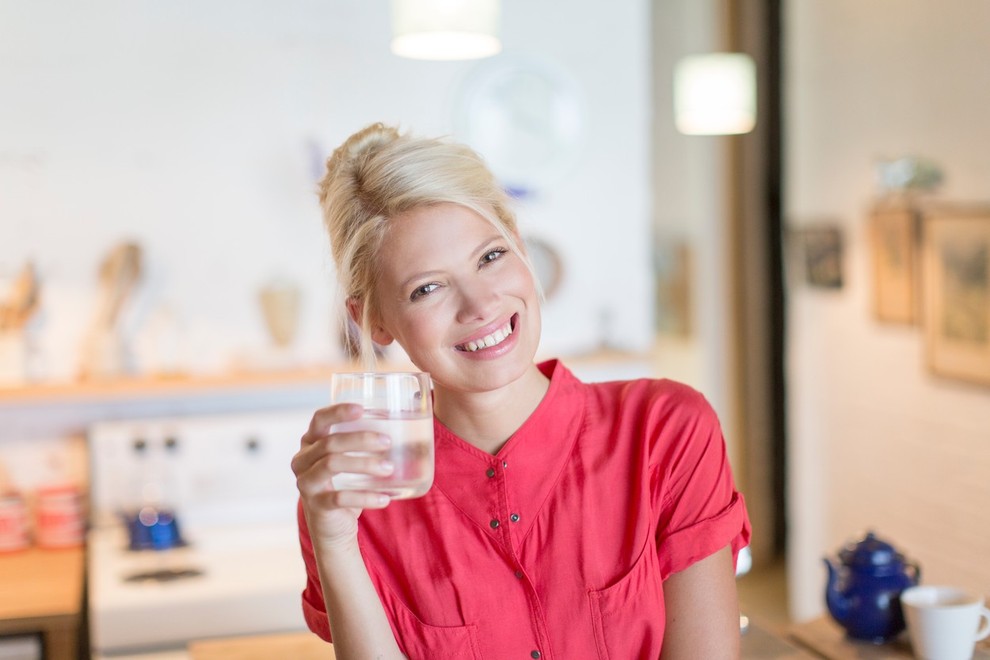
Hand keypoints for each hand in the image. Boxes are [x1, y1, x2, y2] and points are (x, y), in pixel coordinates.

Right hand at [291, 403, 393, 547]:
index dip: (338, 412)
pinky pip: (339, 498)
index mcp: (310, 443)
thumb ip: (367, 444)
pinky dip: (364, 497)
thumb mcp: (351, 461)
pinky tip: (384, 499)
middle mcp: (302, 460)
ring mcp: (306, 483)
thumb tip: (412, 427)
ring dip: (364, 464)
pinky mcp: (316, 505)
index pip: (319, 420)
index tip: (362, 409)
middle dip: (360, 439)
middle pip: (329, 442)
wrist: (333, 525)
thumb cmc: (345, 484)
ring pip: (332, 464)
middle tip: (387, 442)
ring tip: (389, 469)